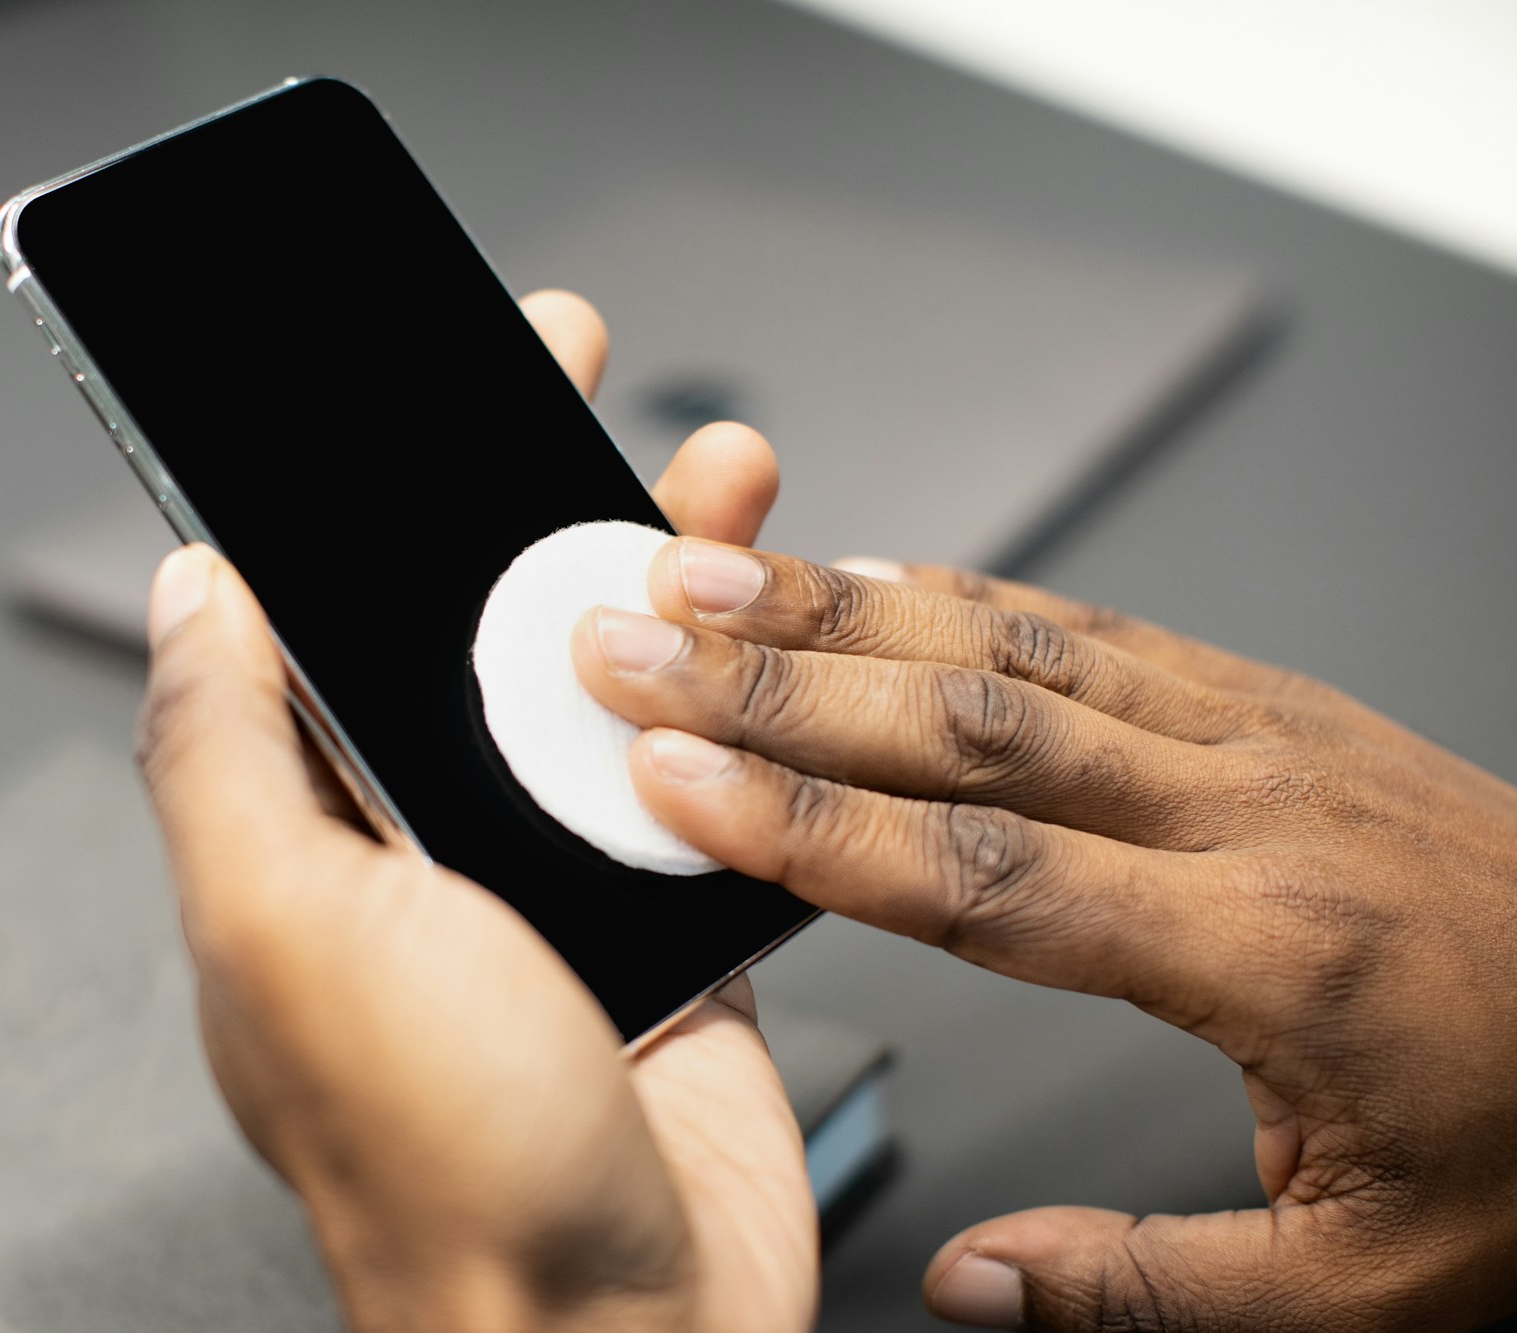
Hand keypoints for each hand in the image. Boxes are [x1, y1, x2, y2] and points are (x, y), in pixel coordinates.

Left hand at [136, 291, 813, 1331]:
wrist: (617, 1326)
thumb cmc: (441, 1163)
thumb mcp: (290, 926)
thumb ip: (227, 749)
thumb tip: (190, 591)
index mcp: (310, 832)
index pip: (320, 616)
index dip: (362, 490)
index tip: (406, 382)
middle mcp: (424, 843)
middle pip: (476, 622)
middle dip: (525, 488)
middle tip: (569, 370)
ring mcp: (551, 877)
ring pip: (603, 681)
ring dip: (656, 569)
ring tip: (718, 473)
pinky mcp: (669, 916)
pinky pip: (705, 772)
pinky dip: (741, 694)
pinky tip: (776, 629)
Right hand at [573, 541, 1516, 1329]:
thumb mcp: (1376, 1289)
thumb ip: (1151, 1294)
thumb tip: (974, 1285)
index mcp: (1280, 957)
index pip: (993, 881)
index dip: (812, 828)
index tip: (678, 781)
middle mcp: (1260, 810)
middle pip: (975, 721)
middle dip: (776, 677)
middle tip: (634, 640)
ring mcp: (1266, 733)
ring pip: (1020, 642)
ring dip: (844, 604)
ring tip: (707, 573)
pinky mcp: (1269, 699)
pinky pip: (1092, 623)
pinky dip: (959, 590)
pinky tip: (866, 575)